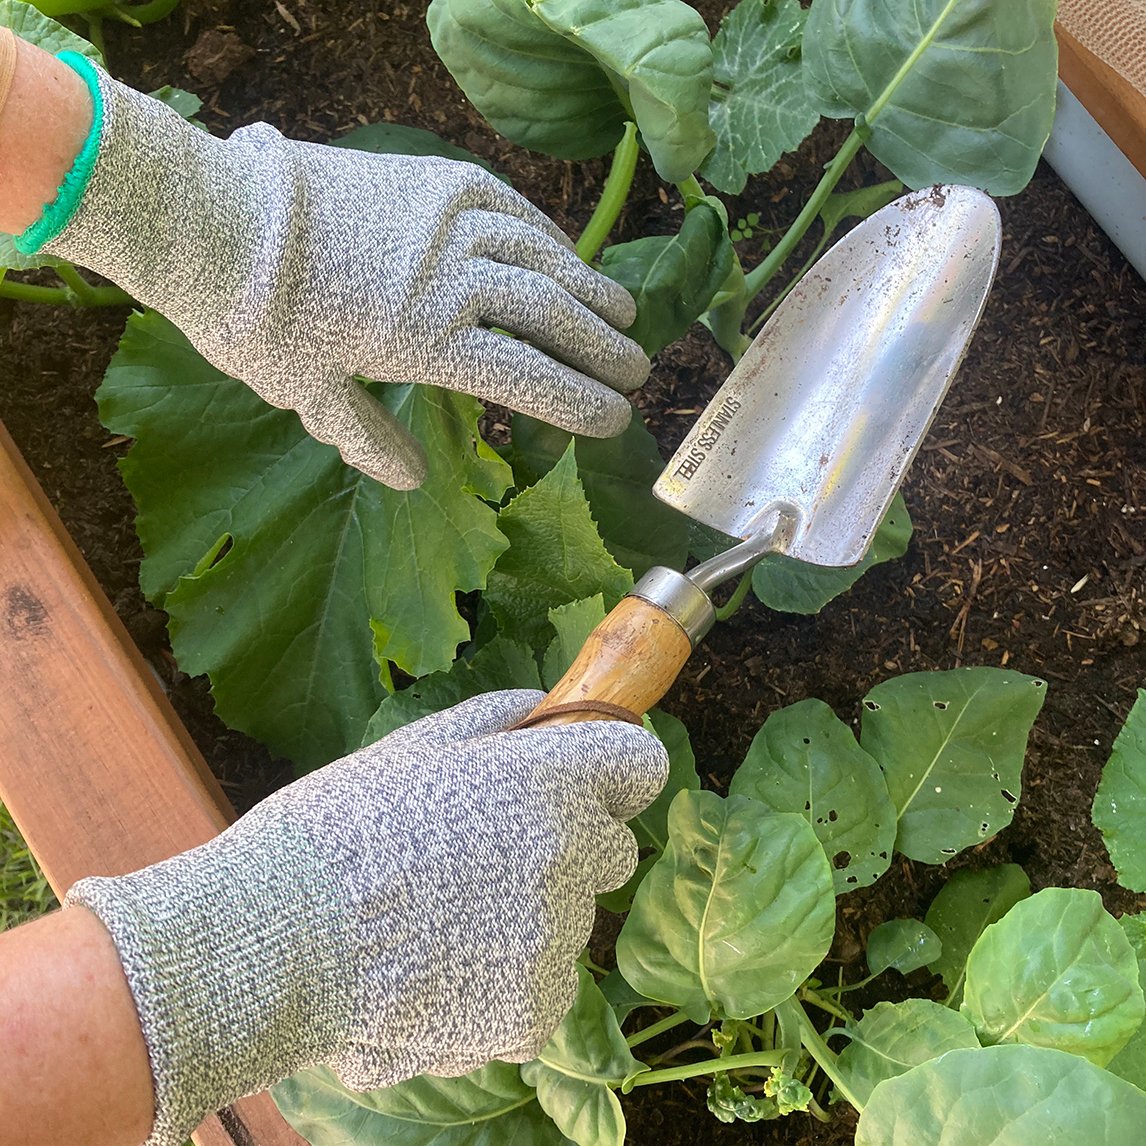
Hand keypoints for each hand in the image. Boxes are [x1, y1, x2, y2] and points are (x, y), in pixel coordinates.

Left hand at [31, 55, 649, 487]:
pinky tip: (564, 253)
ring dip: (589, 288)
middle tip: (637, 369)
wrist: (212, 218)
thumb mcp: (306, 392)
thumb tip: (410, 478)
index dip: (581, 402)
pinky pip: (511, 206)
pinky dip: (547, 234)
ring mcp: (450, 222)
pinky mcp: (436, 180)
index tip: (616, 418)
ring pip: (544, 257)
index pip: (530, 379)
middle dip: (603, 347)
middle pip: (553, 317)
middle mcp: (454, 280)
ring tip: (622, 311)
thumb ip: (364, 436)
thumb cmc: (254, 319)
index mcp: (429, 342)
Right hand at [66, 691, 667, 1145]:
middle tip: (484, 862)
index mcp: (543, 781)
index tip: (585, 785)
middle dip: (566, 852)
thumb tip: (542, 707)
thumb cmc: (331, 834)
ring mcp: (553, 941)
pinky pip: (540, 992)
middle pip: (609, 852)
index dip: (609, 776)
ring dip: (523, 926)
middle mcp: (565, 857)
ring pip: (567, 928)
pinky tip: (436, 975)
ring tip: (435, 927)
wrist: (269, 943)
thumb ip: (494, 720)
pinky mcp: (532, 1014)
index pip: (639, 767)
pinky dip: (502, 989)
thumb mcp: (410, 749)